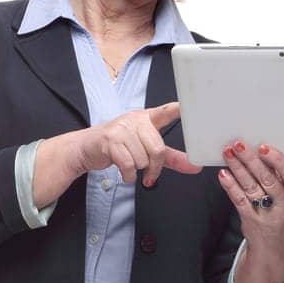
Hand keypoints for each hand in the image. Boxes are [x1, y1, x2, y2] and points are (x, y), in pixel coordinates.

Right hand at [74, 102, 202, 186]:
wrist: (87, 148)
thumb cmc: (119, 147)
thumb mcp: (147, 150)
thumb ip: (172, 158)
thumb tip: (195, 166)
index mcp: (147, 118)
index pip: (166, 112)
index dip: (178, 109)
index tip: (188, 106)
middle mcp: (136, 120)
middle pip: (157, 149)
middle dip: (154, 168)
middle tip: (149, 174)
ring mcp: (122, 128)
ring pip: (143, 160)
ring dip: (138, 171)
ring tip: (129, 165)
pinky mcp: (111, 140)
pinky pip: (129, 165)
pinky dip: (128, 175)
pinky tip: (124, 172)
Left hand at [217, 141, 283, 282]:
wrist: (274, 245)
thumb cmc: (281, 212)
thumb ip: (280, 176)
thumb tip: (260, 150)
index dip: (277, 159)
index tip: (263, 147)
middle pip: (268, 179)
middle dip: (251, 160)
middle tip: (239, 145)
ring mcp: (267, 215)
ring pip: (251, 187)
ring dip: (238, 168)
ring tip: (228, 153)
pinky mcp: (251, 220)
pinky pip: (239, 200)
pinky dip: (230, 185)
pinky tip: (224, 174)